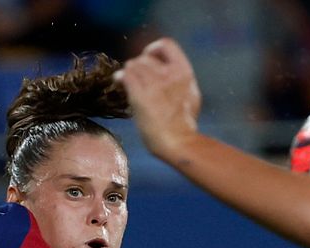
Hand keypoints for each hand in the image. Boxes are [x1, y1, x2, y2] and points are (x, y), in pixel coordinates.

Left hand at [117, 38, 202, 158]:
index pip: (166, 44)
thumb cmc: (184, 124)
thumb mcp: (190, 94)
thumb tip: (164, 71)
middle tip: (135, 79)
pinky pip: (125, 76)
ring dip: (127, 73)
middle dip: (137, 66)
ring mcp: (154, 84)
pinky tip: (119, 84)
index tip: (149, 58)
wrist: (177, 141)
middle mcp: (169, 74)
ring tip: (127, 83)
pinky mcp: (140, 95)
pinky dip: (120, 79)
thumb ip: (178, 79)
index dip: (153, 49)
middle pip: (144, 57)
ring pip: (132, 65)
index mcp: (184, 72)